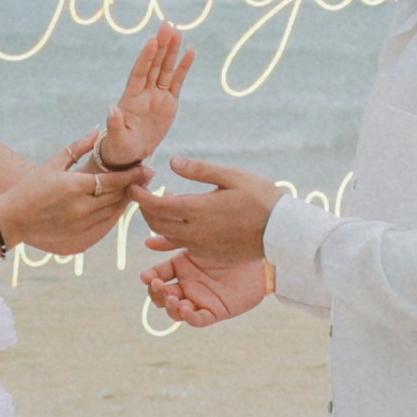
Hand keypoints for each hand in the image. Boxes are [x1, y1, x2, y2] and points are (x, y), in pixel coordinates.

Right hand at [0, 148, 143, 253]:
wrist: (13, 220)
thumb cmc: (30, 188)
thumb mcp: (53, 164)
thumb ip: (77, 148)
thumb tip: (97, 131)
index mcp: (75, 186)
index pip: (114, 180)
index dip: (133, 174)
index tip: (147, 167)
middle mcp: (82, 208)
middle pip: (118, 196)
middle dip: (135, 186)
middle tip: (149, 176)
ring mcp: (82, 225)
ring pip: (115, 211)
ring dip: (127, 200)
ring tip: (138, 188)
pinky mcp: (81, 237)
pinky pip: (106, 224)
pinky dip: (116, 213)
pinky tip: (120, 204)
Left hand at [73, 21, 195, 184]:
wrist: (130, 155)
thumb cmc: (119, 147)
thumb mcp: (116, 139)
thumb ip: (115, 124)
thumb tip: (111, 109)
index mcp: (131, 98)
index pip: (140, 73)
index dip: (146, 57)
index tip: (152, 40)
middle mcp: (144, 92)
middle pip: (154, 64)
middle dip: (161, 44)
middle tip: (167, 24)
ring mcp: (157, 95)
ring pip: (165, 68)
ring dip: (171, 50)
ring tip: (177, 30)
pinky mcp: (169, 102)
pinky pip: (177, 81)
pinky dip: (183, 66)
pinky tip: (190, 51)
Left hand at [144, 158, 279, 269]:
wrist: (282, 230)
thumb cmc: (261, 197)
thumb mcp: (232, 176)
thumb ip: (200, 170)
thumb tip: (172, 162)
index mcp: (199, 209)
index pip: (157, 204)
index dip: (140, 195)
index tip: (133, 184)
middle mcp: (196, 231)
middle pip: (156, 222)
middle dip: (144, 207)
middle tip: (140, 193)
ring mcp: (202, 246)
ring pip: (166, 236)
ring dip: (155, 222)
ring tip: (153, 207)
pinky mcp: (210, 254)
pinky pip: (180, 247)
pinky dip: (167, 238)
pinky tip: (162, 234)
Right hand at [144, 240, 270, 330]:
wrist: (259, 257)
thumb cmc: (229, 246)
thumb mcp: (197, 242)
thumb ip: (173, 242)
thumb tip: (147, 241)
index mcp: (180, 269)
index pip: (157, 276)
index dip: (149, 278)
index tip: (146, 276)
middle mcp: (186, 286)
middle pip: (161, 297)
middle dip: (156, 294)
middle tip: (159, 286)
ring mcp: (199, 300)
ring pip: (176, 311)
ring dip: (171, 307)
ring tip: (174, 298)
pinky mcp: (214, 312)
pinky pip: (198, 319)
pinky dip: (189, 317)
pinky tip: (186, 308)